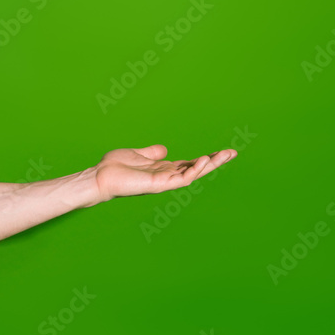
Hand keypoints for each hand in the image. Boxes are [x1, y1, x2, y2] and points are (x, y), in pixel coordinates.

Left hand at [93, 144, 235, 203]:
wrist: (100, 177)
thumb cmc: (115, 168)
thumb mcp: (137, 154)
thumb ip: (151, 153)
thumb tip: (164, 149)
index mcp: (163, 169)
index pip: (189, 164)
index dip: (205, 158)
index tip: (222, 151)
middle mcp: (166, 176)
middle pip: (196, 169)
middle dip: (214, 161)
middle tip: (233, 152)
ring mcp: (164, 181)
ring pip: (193, 174)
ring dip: (209, 165)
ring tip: (225, 155)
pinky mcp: (159, 185)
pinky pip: (181, 179)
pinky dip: (193, 170)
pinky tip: (203, 160)